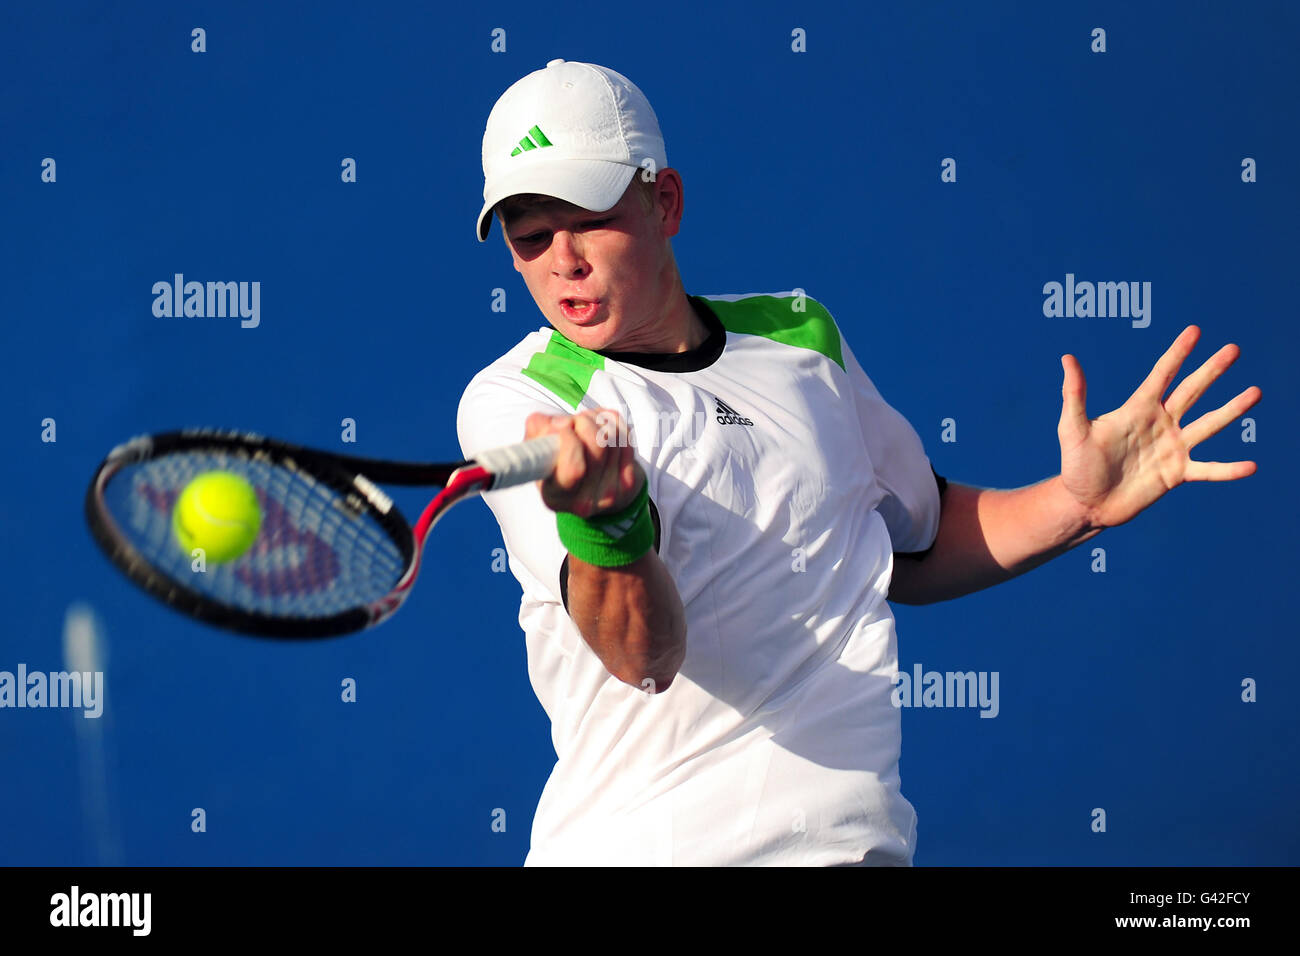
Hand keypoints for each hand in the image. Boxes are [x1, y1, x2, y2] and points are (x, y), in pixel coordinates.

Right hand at [524, 409, 643, 517]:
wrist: (590, 486)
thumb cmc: (558, 465)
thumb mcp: (538, 452)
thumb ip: (537, 433)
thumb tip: (555, 425)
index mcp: (554, 496)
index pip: (573, 469)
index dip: (569, 439)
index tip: (563, 427)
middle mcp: (584, 502)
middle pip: (598, 445)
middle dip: (584, 421)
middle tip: (574, 421)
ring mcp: (610, 494)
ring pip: (612, 437)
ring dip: (597, 420)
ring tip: (586, 423)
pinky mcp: (628, 483)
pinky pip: (625, 437)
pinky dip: (613, 424)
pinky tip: (602, 428)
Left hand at [1057, 325, 1259, 529]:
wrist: (1085, 503)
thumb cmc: (1076, 465)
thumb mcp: (1073, 429)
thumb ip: (1075, 395)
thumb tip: (1067, 358)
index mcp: (1137, 409)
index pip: (1161, 374)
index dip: (1177, 353)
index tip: (1194, 330)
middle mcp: (1160, 424)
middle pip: (1191, 391)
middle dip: (1212, 370)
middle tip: (1233, 349)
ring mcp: (1172, 448)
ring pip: (1208, 425)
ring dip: (1231, 410)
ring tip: (1255, 393)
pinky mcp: (1177, 474)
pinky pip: (1208, 470)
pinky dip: (1229, 470)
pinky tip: (1251, 466)